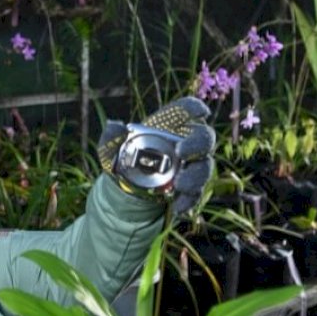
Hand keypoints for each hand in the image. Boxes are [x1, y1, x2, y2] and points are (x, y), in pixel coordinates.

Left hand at [97, 96, 216, 215]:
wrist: (126, 187)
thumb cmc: (124, 157)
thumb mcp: (112, 148)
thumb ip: (112, 136)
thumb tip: (113, 126)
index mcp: (169, 126)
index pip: (187, 110)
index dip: (194, 109)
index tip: (200, 112)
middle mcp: (185, 142)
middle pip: (204, 137)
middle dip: (197, 144)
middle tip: (182, 152)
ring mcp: (190, 164)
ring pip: (204, 166)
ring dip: (195, 175)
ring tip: (179, 185)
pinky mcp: (190, 186)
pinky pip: (196, 192)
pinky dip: (188, 200)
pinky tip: (178, 207)